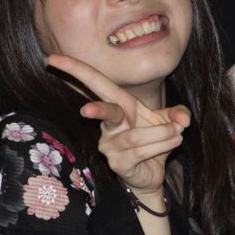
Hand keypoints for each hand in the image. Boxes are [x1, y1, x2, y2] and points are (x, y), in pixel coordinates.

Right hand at [45, 54, 190, 194]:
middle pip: (103, 111)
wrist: (153, 174)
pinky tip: (172, 142)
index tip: (51, 59)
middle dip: (97, 109)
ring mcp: (109, 145)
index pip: (95, 84)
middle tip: (86, 111)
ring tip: (176, 133)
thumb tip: (183, 119)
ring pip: (134, 135)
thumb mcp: (170, 122)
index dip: (74, 70)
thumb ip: (178, 114)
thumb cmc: (155, 141)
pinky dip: (161, 145)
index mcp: (119, 106)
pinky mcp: (117, 163)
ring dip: (161, 133)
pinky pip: (140, 151)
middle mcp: (109, 125)